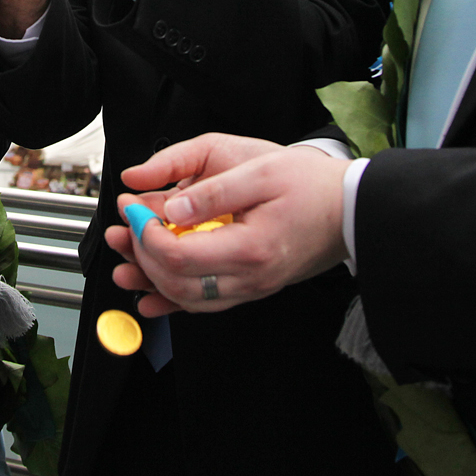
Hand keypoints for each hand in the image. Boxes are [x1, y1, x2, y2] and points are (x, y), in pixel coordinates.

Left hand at [106, 134, 349, 314]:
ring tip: (123, 259)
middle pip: (175, 282)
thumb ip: (211, 191)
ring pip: (187, 298)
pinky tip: (150, 297)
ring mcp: (252, 287)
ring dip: (151, 280)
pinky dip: (174, 300)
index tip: (132, 209)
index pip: (177, 255)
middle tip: (122, 227)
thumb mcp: (260, 171)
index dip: (145, 234)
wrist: (352, 210)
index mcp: (250, 248)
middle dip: (140, 255)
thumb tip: (168, 208)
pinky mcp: (253, 286)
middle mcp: (250, 277)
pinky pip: (206, 303)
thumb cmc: (312, 186)